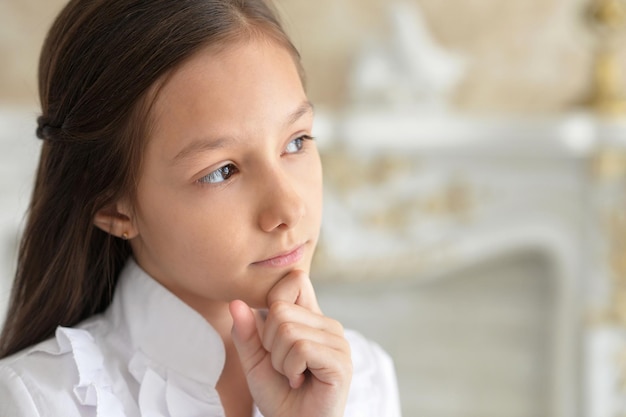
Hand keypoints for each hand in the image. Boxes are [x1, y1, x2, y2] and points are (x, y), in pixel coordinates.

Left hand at [229, 270, 351, 416]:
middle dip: (269, 343)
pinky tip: (300, 382)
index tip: (271, 337)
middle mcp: (328, 324)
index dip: (273, 301)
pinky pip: (301, 349)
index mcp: (311, 317)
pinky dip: (290, 369)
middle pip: (281, 309)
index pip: (295, 280)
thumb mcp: (254, 360)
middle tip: (283, 366)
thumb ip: (246, 332)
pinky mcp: (340, 361)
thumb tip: (235, 302)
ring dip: (279, 361)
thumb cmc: (278, 395)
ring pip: (288, 330)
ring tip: (292, 375)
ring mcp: (337, 341)